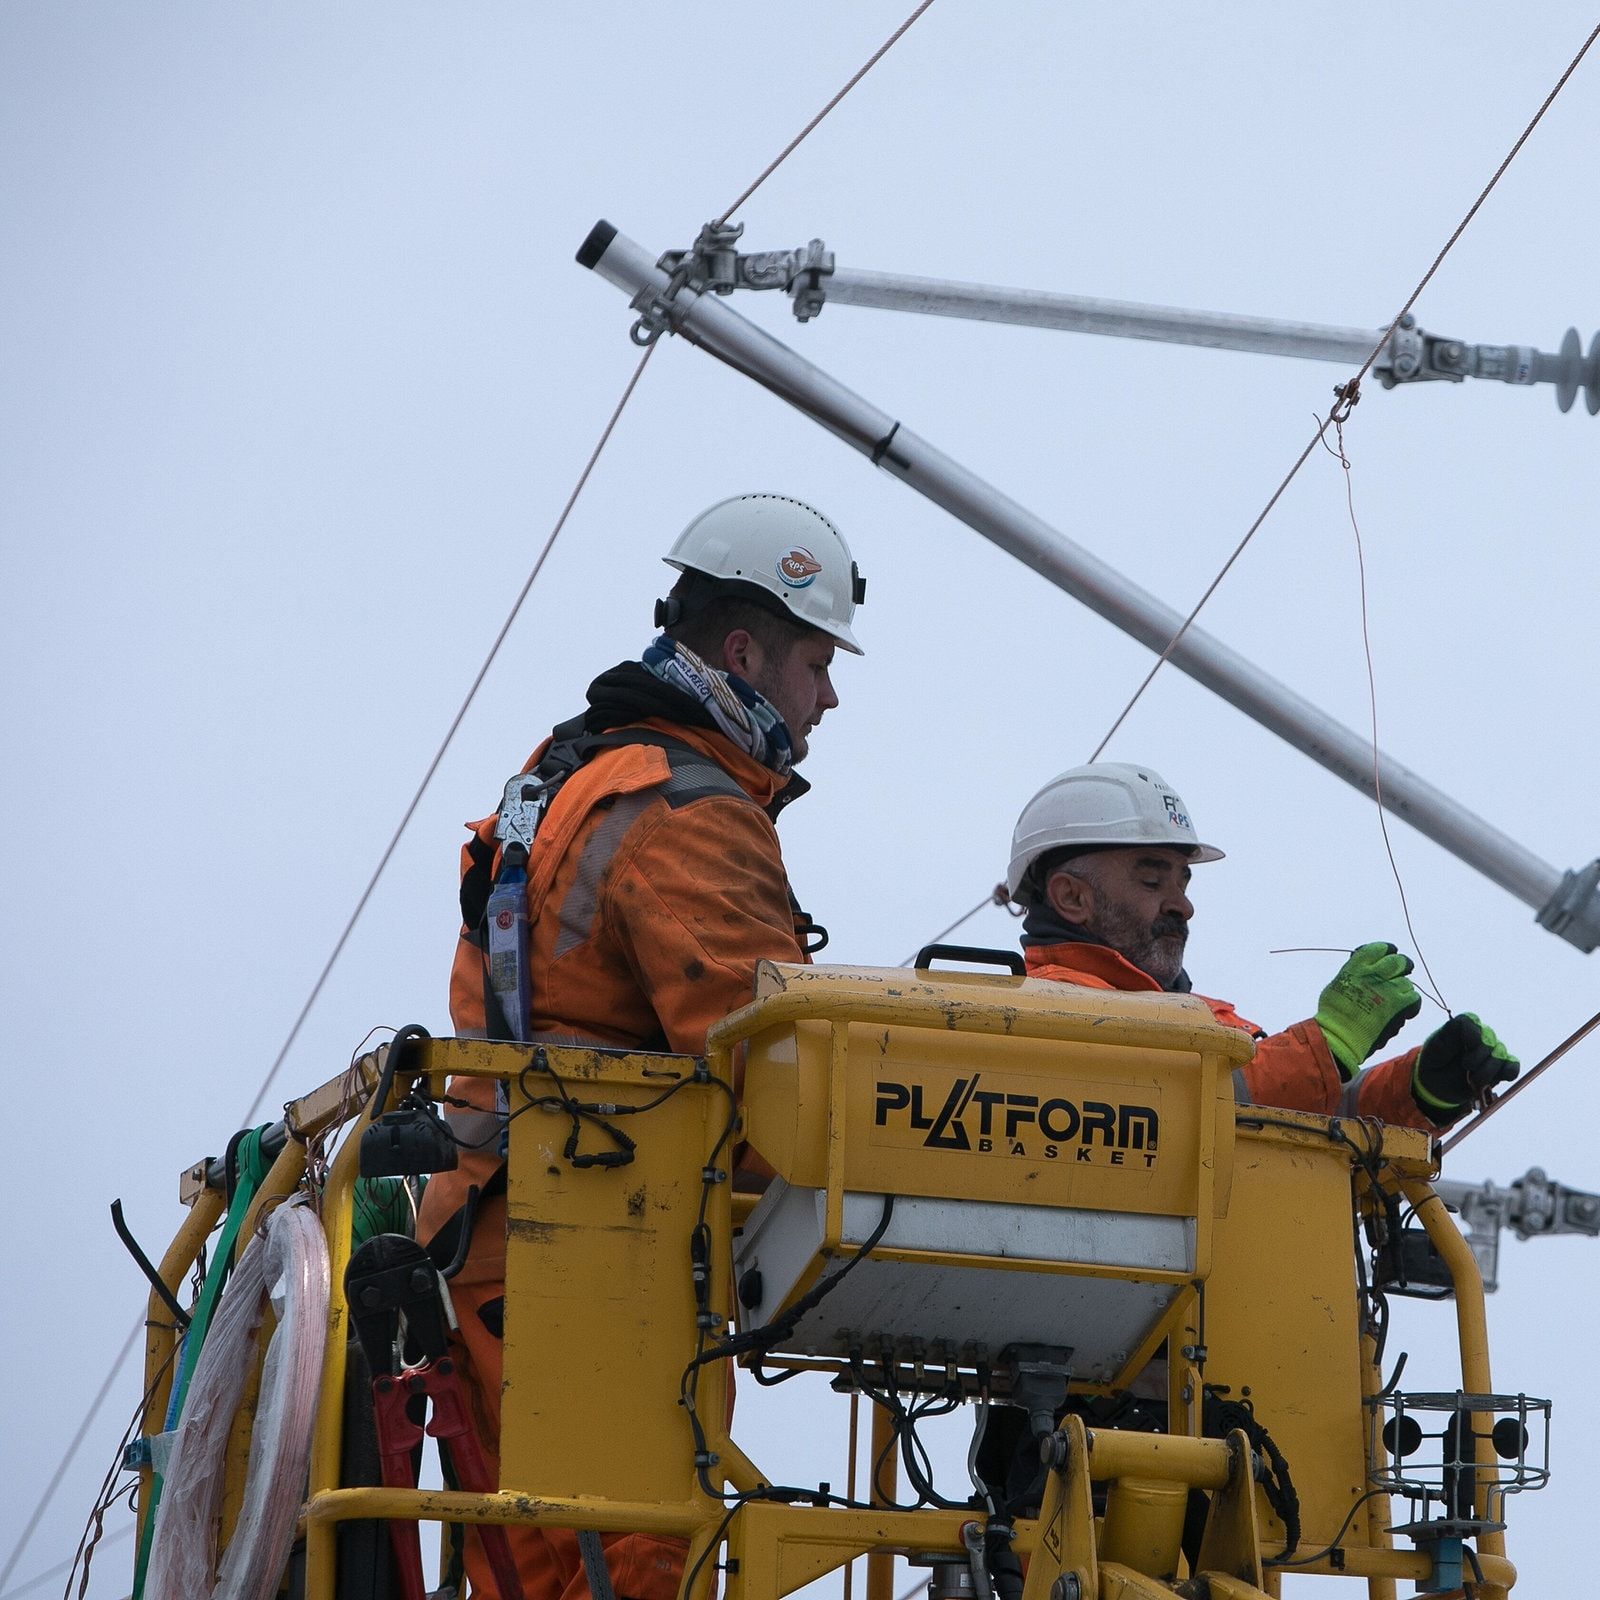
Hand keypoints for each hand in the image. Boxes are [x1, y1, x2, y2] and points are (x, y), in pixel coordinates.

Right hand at [1315, 941, 1422, 1078]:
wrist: (1340, 1035)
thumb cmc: (1333, 1013)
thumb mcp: (1338, 983)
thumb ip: (1353, 972)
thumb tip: (1364, 968)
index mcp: (1356, 966)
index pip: (1379, 949)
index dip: (1387, 951)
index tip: (1389, 954)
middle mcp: (1374, 974)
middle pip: (1399, 961)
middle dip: (1401, 966)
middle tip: (1401, 971)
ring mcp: (1388, 989)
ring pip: (1407, 982)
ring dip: (1402, 988)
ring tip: (1394, 997)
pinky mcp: (1399, 1005)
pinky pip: (1414, 998)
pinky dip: (1410, 1003)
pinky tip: (1403, 1008)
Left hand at [1411, 1013, 1519, 1120]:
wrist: (1437, 1084)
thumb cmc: (1435, 1061)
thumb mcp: (1434, 1045)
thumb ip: (1451, 1032)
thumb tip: (1477, 1034)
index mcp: (1463, 1026)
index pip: (1473, 1022)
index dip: (1472, 1037)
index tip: (1463, 1050)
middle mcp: (1481, 1035)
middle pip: (1489, 1040)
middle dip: (1477, 1058)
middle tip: (1465, 1067)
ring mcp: (1493, 1051)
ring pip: (1501, 1054)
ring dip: (1487, 1071)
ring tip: (1473, 1080)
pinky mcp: (1501, 1067)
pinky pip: (1512, 1066)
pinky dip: (1506, 1073)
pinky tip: (1493, 1081)